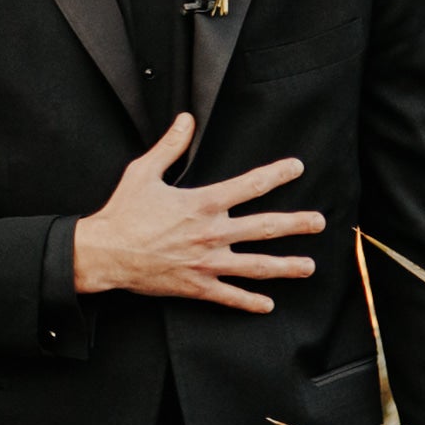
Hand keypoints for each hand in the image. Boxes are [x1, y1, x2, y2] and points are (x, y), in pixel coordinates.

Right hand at [71, 117, 319, 308]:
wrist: (104, 254)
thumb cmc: (123, 213)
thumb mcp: (144, 172)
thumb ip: (170, 146)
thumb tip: (186, 120)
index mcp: (203, 203)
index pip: (250, 185)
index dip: (277, 174)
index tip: (297, 168)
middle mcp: (211, 233)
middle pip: (264, 228)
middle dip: (295, 224)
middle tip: (319, 222)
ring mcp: (206, 262)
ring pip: (255, 266)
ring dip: (285, 267)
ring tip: (309, 267)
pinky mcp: (196, 286)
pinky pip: (229, 296)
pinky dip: (249, 302)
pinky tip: (268, 305)